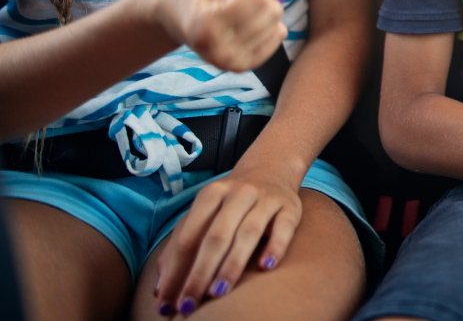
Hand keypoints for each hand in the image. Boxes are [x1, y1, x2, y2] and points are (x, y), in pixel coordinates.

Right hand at [137, 0, 286, 71]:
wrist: (169, 13)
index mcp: (205, 24)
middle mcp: (216, 50)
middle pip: (271, 12)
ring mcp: (229, 62)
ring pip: (277, 25)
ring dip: (260, 11)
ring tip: (232, 11)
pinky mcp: (239, 66)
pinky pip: (276, 39)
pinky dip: (268, 25)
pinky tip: (248, 20)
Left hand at [154, 162, 302, 314]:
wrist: (272, 167)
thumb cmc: (231, 201)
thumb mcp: (204, 212)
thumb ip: (180, 245)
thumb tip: (162, 289)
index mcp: (211, 194)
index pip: (188, 237)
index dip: (176, 270)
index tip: (167, 303)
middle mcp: (238, 194)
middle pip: (216, 236)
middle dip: (200, 273)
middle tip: (189, 305)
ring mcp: (266, 198)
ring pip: (248, 232)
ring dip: (231, 264)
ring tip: (218, 293)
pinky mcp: (290, 207)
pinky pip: (284, 227)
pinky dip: (275, 247)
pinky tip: (266, 267)